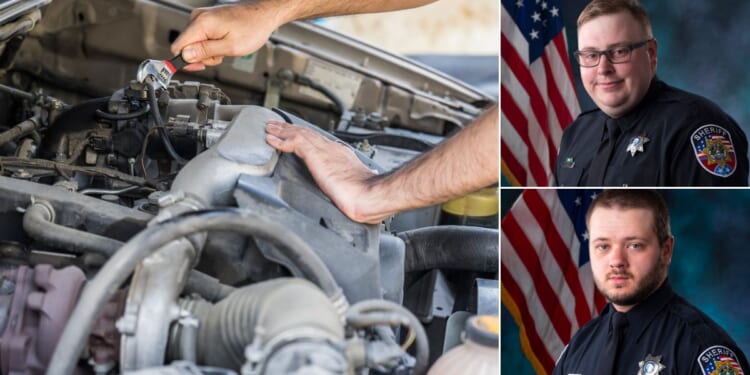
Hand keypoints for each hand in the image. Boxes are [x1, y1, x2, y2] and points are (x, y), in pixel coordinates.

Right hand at [170, 3, 284, 70]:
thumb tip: (185, 56)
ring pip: (194, 43)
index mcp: (202, 23)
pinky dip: (211, 45)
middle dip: (201, 57)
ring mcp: (202, 17)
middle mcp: (198, 17)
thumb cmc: (252, 28)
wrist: (263, 15)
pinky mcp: (207, 20)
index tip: (196, 67)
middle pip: (186, 46)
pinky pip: (202, 38)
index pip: (178, 46)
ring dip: (208, 52)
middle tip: (220, 56)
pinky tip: (223, 43)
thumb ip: (206, 52)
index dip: (185, 61)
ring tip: (224, 48)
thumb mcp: (230, 47)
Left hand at [265, 120, 383, 223]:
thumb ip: (350, 186)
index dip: (306, 136)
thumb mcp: (355, 188)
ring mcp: (324, 150)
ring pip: (298, 134)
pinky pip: (293, 142)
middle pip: (307, 133)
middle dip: (291, 129)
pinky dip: (280, 141)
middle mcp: (332, 149)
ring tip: (269, 129)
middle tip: (277, 126)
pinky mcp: (315, 155)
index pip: (320, 141)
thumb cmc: (366, 197)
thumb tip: (351, 193)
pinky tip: (271, 140)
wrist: (369, 195)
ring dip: (282, 131)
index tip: (297, 136)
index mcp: (342, 156)